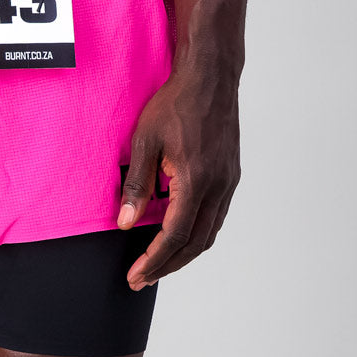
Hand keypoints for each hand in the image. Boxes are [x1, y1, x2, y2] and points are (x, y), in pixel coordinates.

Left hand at [117, 68, 240, 290]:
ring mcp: (228, 182)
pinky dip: (196, 236)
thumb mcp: (145, 142)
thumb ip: (136, 186)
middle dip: (166, 266)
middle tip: (141, 279)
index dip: (154, 260)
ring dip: (183, 255)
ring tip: (157, 266)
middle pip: (194, 244)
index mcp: (197, 180)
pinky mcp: (230, 177)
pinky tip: (178, 239)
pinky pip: (215, 218)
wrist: (210, 76)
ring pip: (208, 234)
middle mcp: (218, 186)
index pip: (174, 235)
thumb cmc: (176, 103)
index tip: (136, 275)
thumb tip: (126, 224)